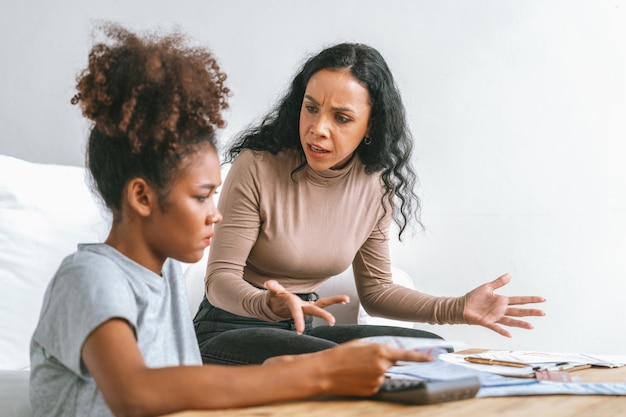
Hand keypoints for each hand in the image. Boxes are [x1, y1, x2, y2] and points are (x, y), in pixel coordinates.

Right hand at [264, 279, 348, 333]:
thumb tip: (268, 283)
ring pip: (322, 305)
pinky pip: (324, 302)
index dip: (298, 320)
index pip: (296, 312)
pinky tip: (345, 300)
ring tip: (346, 299)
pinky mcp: (310, 305)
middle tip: (332, 321)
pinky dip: (334, 300)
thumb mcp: (273, 293)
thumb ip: (273, 288)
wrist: (277, 307)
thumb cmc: (275, 298)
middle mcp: (302, 307)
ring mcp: (307, 306)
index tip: (300, 331)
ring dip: (334, 301)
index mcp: (293, 304)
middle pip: (314, 310)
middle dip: (323, 315)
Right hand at [312, 340, 433, 396]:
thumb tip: (388, 353)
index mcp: (381, 351)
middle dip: (385, 362)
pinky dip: (370, 380)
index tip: (432, 358)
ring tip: (357, 368)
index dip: (421, 357)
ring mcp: (377, 380)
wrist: (325, 371)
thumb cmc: (341, 354)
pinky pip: (376, 384)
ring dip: (375, 371)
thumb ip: (378, 347)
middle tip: (366, 360)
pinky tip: (357, 376)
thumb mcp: (361, 344)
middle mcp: (382, 367)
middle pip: (393, 365)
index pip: (407, 355)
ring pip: (384, 375)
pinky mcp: (371, 391)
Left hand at [463, 273, 544, 336]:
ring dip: (520, 323)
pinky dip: (502, 331)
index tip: (542, 299)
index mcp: (502, 300)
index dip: (531, 299)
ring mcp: (495, 317)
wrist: (461, 306)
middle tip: (542, 313)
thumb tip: (509, 275)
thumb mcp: (487, 287)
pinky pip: (496, 327)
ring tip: (531, 326)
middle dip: (530, 312)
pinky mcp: (487, 322)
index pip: (520, 300)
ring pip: (511, 320)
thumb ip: (499, 282)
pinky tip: (510, 335)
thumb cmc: (474, 297)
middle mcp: (501, 310)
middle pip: (519, 311)